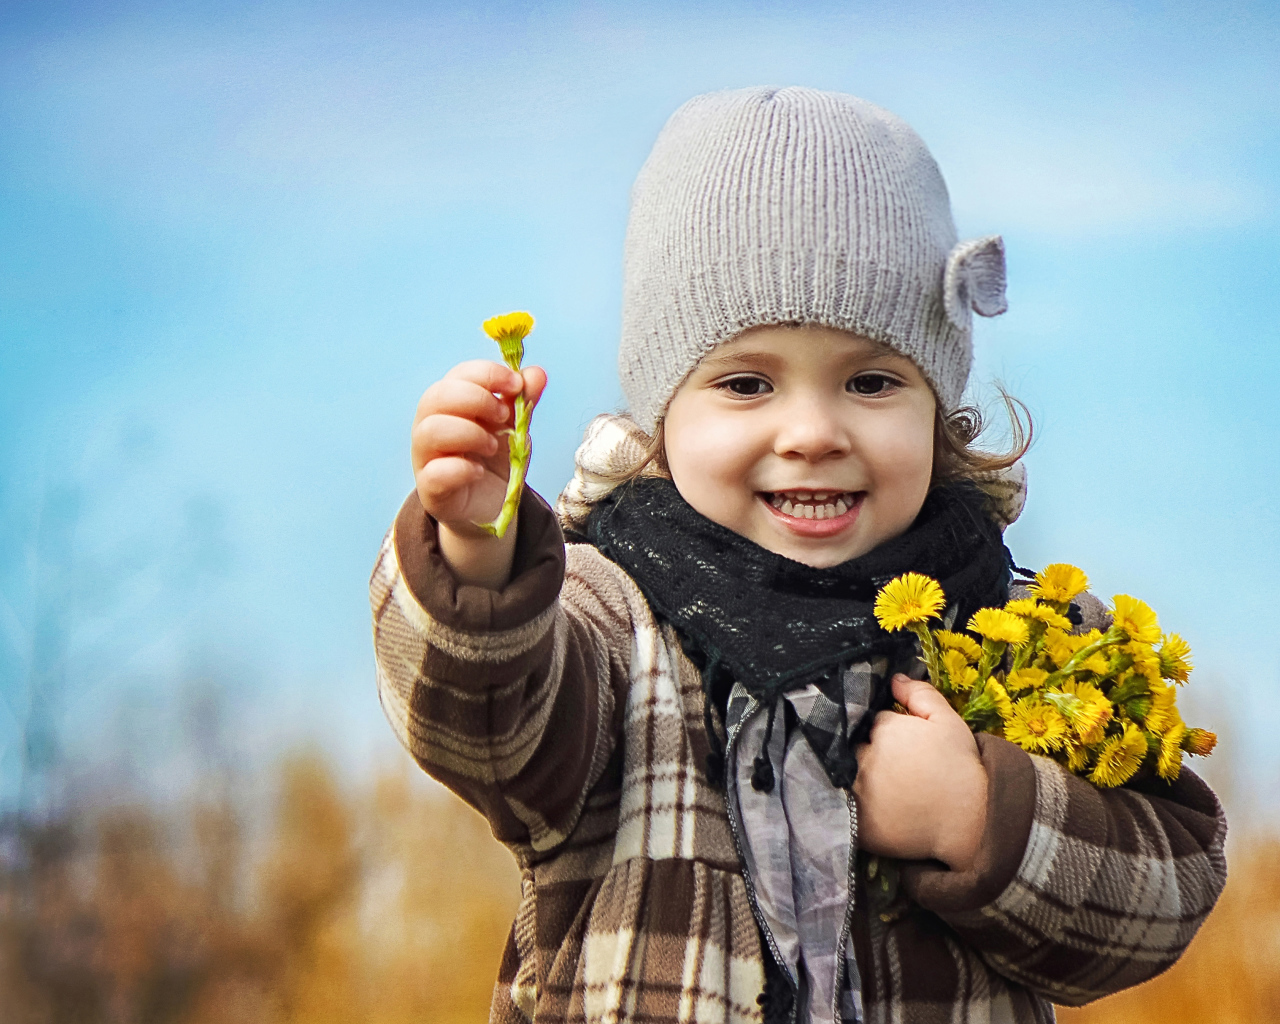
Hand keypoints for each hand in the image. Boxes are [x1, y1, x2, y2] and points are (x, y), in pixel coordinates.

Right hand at [411, 359, 546, 530]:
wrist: (493, 505)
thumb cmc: (496, 460)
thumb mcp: (514, 427)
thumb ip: (523, 401)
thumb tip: (537, 373)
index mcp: (451, 403)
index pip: (458, 374)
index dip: (487, 374)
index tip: (516, 385)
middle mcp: (431, 424)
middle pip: (437, 396)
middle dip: (476, 400)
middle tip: (504, 417)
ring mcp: (426, 457)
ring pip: (430, 430)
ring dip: (469, 433)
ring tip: (492, 446)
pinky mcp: (429, 488)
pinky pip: (434, 472)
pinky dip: (460, 469)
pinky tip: (479, 471)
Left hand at [853, 674, 987, 870]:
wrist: (972, 822)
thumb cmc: (962, 769)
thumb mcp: (948, 722)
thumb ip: (920, 695)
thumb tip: (894, 679)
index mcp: (883, 730)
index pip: (872, 723)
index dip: (885, 731)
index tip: (899, 743)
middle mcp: (864, 758)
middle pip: (854, 748)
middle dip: (866, 752)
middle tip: (889, 767)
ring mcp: (858, 792)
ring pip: (846, 777)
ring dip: (854, 778)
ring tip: (879, 788)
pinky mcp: (858, 823)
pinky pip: (845, 809)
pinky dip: (850, 807)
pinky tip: (871, 809)